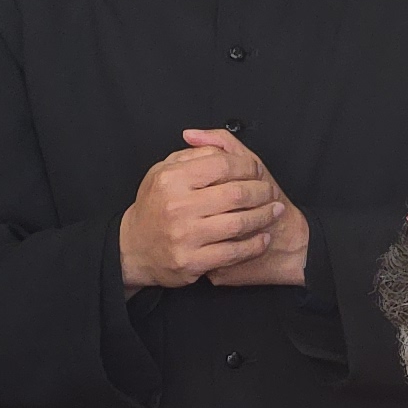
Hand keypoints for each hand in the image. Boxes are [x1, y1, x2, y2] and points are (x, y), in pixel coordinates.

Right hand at [119, 132, 290, 286]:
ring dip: (263, 217)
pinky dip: (254, 245)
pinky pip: (233, 253)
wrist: (132, 248)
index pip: (222, 165)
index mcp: (172, 179)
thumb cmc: (155, 206)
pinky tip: (263, 238)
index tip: (258, 171)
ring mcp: (185, 236)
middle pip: (236, 193)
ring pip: (239, 223)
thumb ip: (194, 154)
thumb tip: (221, 145)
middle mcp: (178, 206)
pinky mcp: (192, 261)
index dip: (248, 167)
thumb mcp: (163, 171)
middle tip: (271, 192)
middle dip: (261, 192)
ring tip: (274, 212)